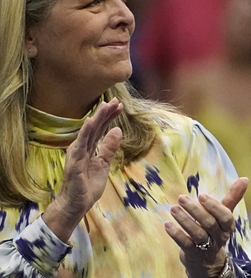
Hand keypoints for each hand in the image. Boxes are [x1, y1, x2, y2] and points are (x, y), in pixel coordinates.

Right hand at [41, 98, 122, 242]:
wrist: (76, 205)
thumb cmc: (87, 186)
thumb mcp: (103, 164)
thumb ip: (108, 148)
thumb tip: (117, 130)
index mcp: (88, 148)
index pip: (100, 129)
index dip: (109, 117)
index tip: (119, 105)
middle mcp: (81, 148)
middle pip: (95, 128)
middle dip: (105, 114)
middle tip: (116, 100)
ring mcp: (77, 154)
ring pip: (88, 133)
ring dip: (96, 118)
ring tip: (105, 105)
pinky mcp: (74, 162)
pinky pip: (81, 145)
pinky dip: (85, 132)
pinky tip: (90, 121)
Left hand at [164, 177, 248, 277]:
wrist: (207, 259)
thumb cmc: (215, 230)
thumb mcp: (224, 215)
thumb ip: (233, 197)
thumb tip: (245, 178)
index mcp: (228, 226)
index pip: (225, 216)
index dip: (213, 206)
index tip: (201, 195)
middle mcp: (219, 236)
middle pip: (209, 223)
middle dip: (195, 210)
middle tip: (182, 198)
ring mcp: (206, 246)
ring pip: (197, 233)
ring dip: (184, 220)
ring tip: (174, 208)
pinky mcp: (192, 253)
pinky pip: (185, 243)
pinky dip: (176, 234)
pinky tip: (167, 224)